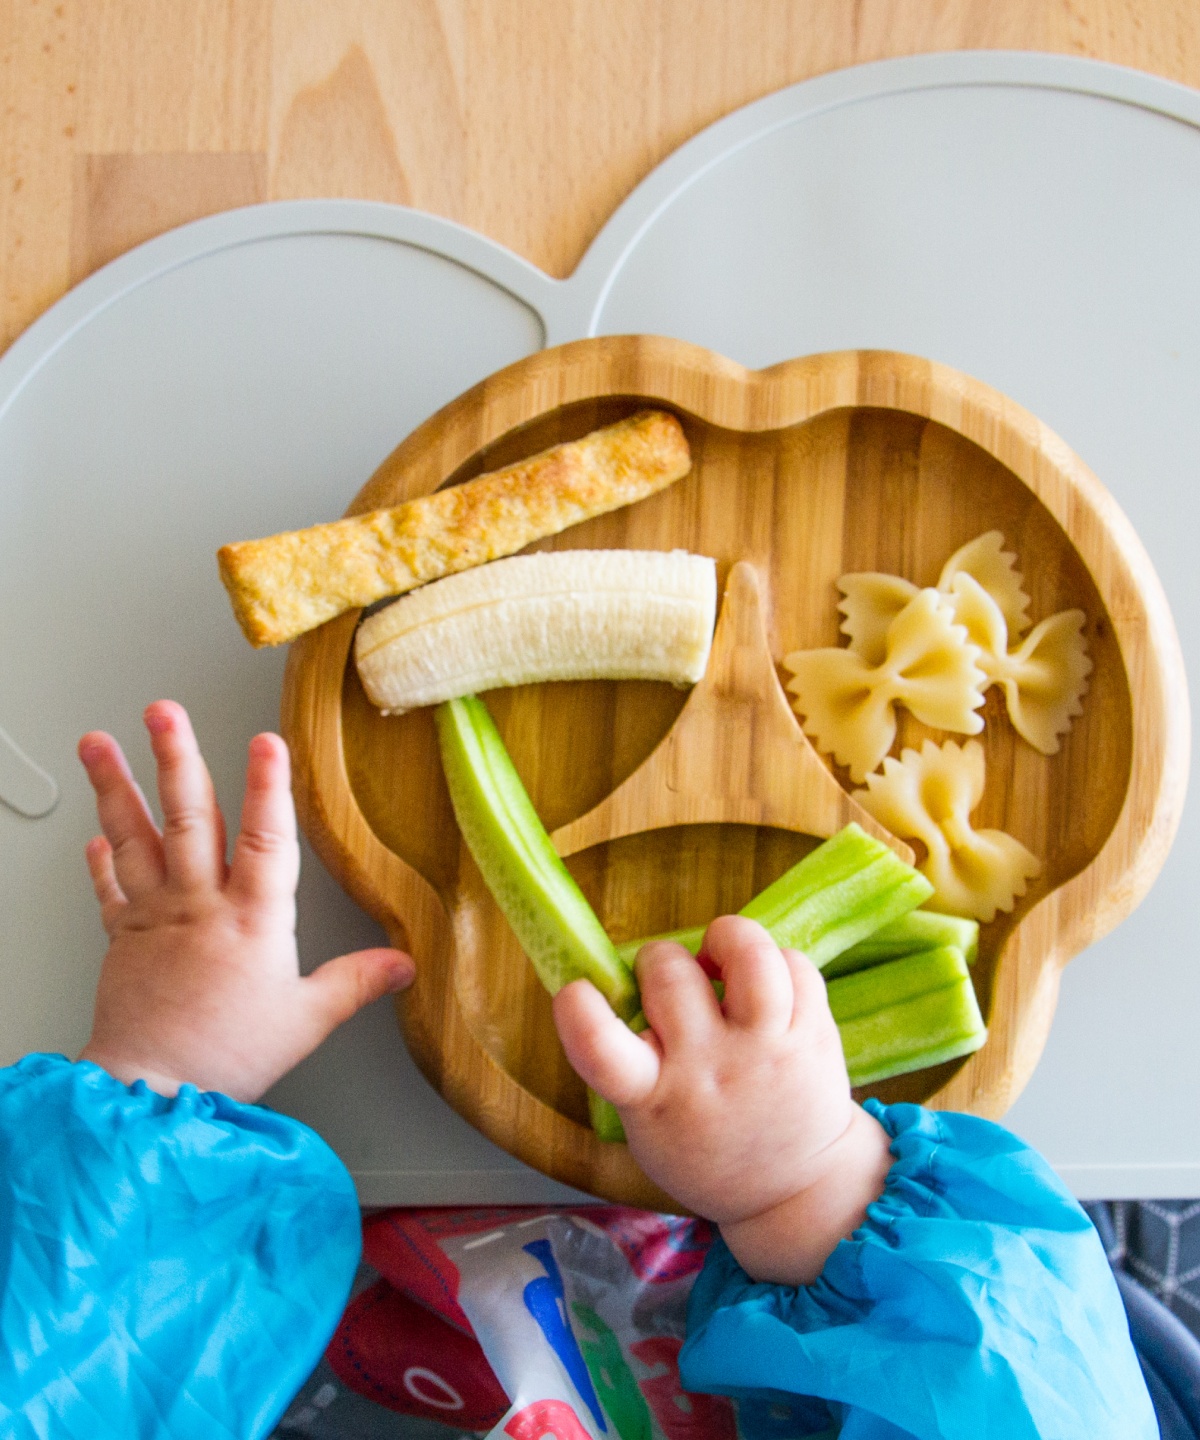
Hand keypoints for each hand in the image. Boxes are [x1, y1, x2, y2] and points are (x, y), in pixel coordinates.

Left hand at [77, 700, 413, 1102]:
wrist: (150, 1092)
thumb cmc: (227, 1056)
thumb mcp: (306, 1020)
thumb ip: (355, 983)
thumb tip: (403, 963)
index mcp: (253, 920)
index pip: (266, 839)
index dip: (269, 787)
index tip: (267, 741)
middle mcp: (200, 906)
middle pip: (188, 819)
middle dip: (176, 758)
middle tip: (163, 712)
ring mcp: (155, 916)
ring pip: (136, 838)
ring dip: (116, 787)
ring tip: (99, 743)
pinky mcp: (122, 938)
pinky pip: (109, 886)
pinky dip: (101, 856)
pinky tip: (96, 830)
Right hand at [553, 915, 891, 1284]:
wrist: (796, 1189)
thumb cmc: (702, 1145)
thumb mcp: (645, 1123)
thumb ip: (625, 1059)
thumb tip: (620, 978)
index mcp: (653, 1096)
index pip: (602, 1050)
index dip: (580, 1011)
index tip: (575, 991)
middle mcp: (710, 1067)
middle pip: (671, 973)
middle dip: (660, 959)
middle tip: (670, 982)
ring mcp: (768, 1049)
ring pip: (750, 954)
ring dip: (727, 938)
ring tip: (722, 959)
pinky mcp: (814, 1034)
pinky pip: (795, 963)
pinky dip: (775, 961)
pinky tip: (764, 985)